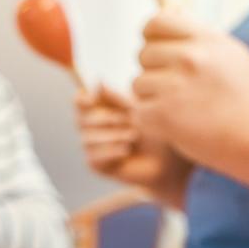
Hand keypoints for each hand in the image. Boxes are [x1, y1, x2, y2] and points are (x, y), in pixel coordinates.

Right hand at [76, 83, 191, 207]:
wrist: (169, 159)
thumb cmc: (157, 129)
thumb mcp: (139, 109)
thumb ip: (117, 97)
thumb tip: (98, 82)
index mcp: (99, 108)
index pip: (79, 101)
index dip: (82, 99)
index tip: (94, 98)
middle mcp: (91, 127)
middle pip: (80, 119)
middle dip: (105, 118)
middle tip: (129, 118)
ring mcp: (92, 147)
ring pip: (87, 138)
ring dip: (111, 135)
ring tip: (134, 135)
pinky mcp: (97, 165)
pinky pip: (93, 156)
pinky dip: (110, 151)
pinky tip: (127, 150)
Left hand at [132, 10, 248, 166]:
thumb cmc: (243, 96)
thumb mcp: (230, 53)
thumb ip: (199, 32)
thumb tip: (170, 9)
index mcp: (205, 39)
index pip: (155, 23)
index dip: (151, 38)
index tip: (160, 54)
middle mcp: (190, 58)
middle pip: (143, 55)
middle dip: (154, 72)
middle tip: (176, 89)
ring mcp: (175, 87)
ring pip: (137, 84)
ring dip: (151, 98)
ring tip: (178, 107)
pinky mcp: (164, 115)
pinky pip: (138, 112)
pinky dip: (150, 121)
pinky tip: (172, 124)